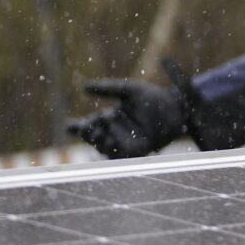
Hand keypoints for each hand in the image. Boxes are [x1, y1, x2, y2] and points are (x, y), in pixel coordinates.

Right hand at [68, 73, 187, 158]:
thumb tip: (84, 87)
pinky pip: (121, 157)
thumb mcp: (129, 90)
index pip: (87, 125)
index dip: (76, 128)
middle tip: (87, 126)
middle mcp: (113, 133)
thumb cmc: (152, 98)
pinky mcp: (137, 152)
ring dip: (100, 143)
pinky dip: (115, 153)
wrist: (175, 108)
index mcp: (107, 119)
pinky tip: (111, 145)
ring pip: (104, 148)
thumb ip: (108, 88)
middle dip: (87, 134)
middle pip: (92, 138)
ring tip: (100, 133)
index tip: (69, 126)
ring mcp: (124, 144)